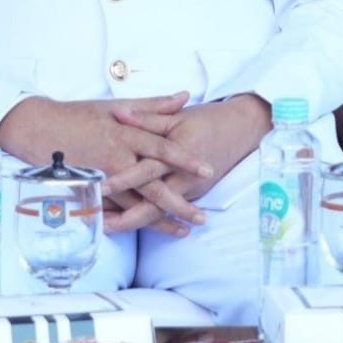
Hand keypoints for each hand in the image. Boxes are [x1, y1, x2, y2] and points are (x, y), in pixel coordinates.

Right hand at [0, 94, 211, 214]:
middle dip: (179, 202)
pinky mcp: (88, 191)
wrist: (38, 128)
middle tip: (201, 217)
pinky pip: (113, 211)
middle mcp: (116, 157)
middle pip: (154, 184)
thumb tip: (185, 97)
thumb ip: (153, 105)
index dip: (186, 159)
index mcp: (126, 133)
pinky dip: (130, 223)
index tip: (208, 169)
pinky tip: (146, 232)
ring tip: (183, 230)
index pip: (163, 148)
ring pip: (135, 203)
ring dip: (160, 219)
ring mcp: (102, 177)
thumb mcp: (117, 105)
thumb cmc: (79, 115)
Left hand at [104, 95, 271, 233]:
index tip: (101, 187)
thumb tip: (118, 114)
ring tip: (107, 229)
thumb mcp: (175, 117)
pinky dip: (147, 219)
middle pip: (154, 204)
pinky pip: (167, 210)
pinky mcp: (191, 195)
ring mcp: (189, 190)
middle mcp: (184, 177)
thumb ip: (146, 117)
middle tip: (102, 223)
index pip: (148, 170)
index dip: (125, 179)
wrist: (240, 131)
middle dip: (128, 216)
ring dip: (134, 222)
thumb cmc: (205, 121)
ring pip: (160, 213)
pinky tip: (124, 223)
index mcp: (178, 154)